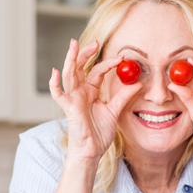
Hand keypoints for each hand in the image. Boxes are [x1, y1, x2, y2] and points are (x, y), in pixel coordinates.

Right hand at [49, 39, 141, 161]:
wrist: (92, 150)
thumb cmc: (99, 133)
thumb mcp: (115, 111)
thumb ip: (124, 97)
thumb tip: (138, 84)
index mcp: (90, 91)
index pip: (98, 71)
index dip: (108, 63)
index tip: (122, 57)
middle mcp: (80, 92)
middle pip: (80, 67)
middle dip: (86, 53)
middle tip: (96, 42)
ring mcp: (72, 99)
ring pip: (69, 75)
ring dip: (71, 59)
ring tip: (74, 45)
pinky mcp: (68, 108)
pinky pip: (58, 94)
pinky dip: (54, 84)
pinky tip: (55, 72)